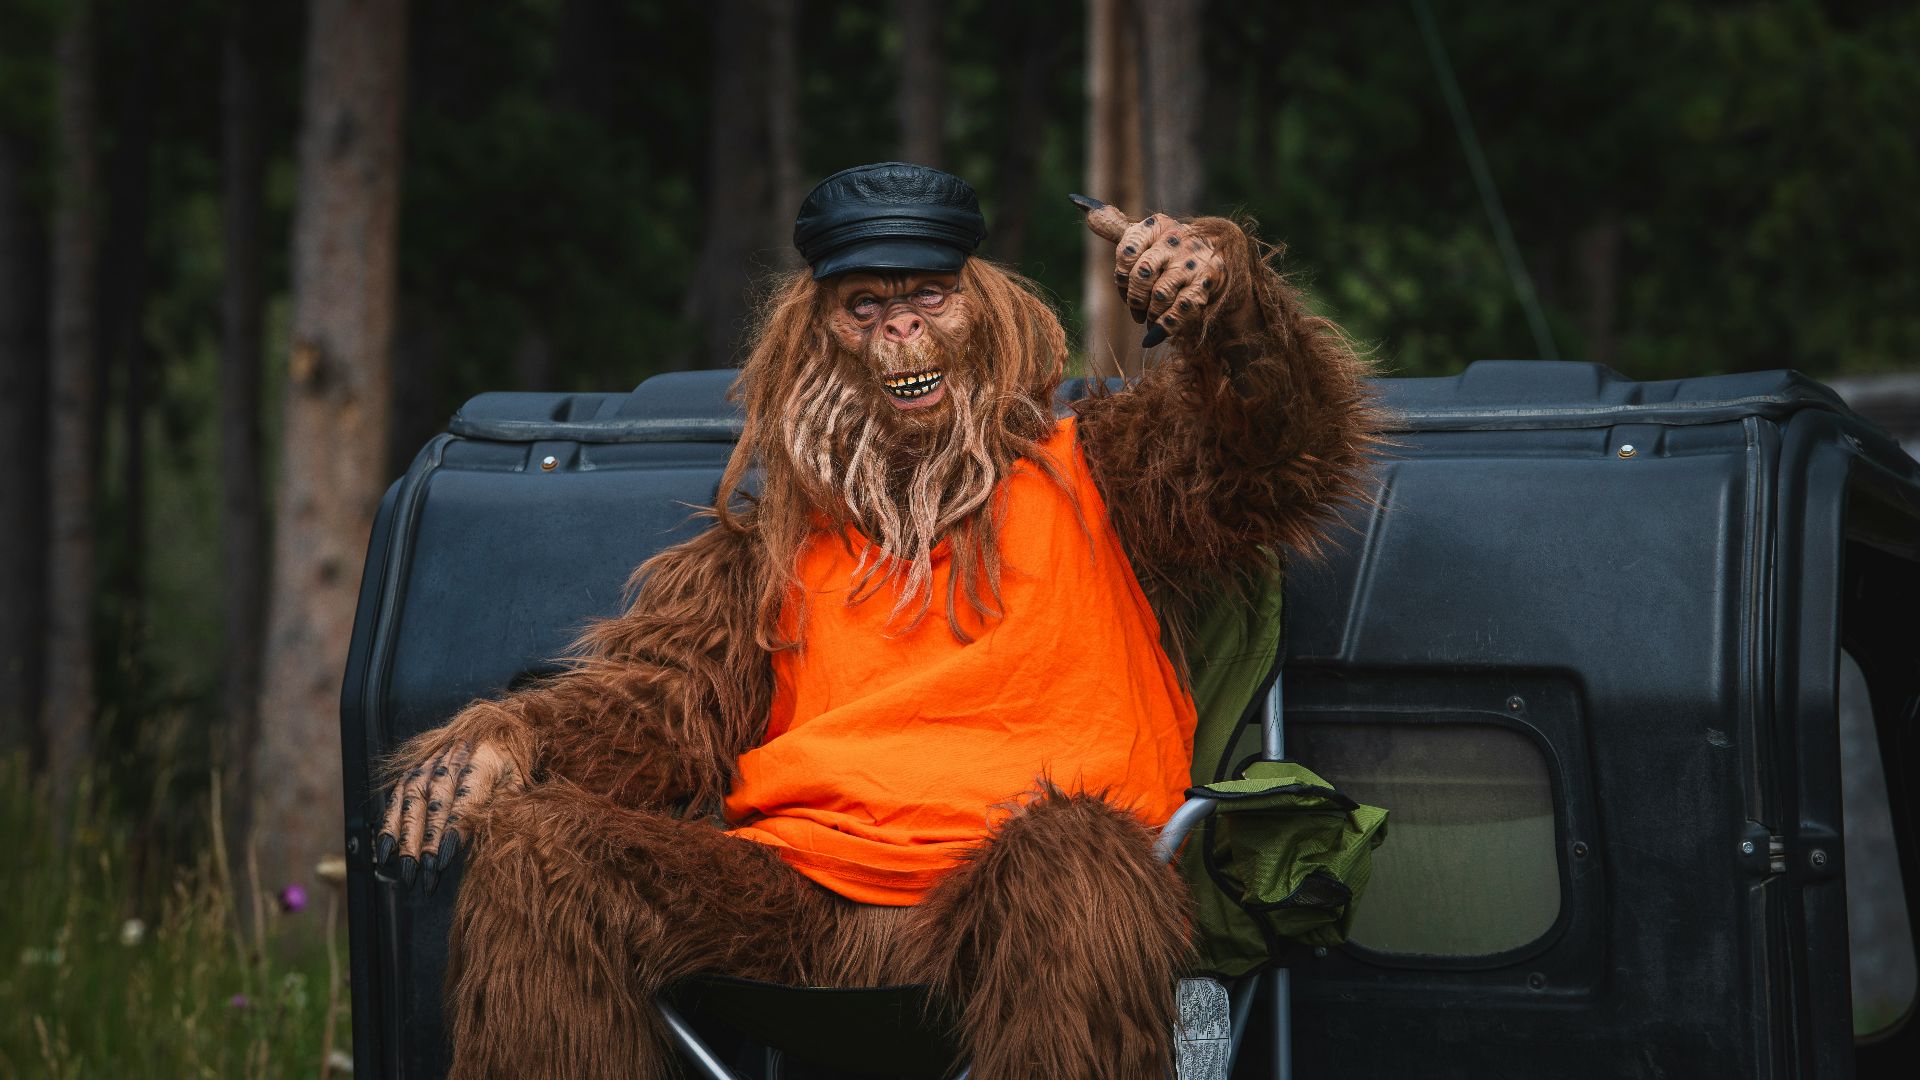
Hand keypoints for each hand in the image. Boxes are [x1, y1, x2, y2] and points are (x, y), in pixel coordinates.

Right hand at [374, 739, 520, 892]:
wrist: (496, 728)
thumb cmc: (509, 763)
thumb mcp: (518, 781)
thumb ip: (504, 805)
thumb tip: (487, 835)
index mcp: (483, 759)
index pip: (465, 798)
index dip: (452, 829)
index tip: (442, 858)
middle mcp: (451, 759)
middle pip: (435, 802)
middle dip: (427, 840)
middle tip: (425, 872)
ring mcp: (430, 763)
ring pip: (412, 800)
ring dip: (407, 837)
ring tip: (407, 868)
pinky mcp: (415, 769)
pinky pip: (397, 797)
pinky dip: (389, 824)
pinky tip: (386, 850)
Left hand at [1071, 194, 1237, 348]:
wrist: (1214, 257)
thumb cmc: (1168, 250)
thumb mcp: (1144, 236)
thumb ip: (1115, 227)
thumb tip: (1081, 206)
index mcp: (1156, 225)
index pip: (1126, 252)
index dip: (1121, 277)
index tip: (1126, 287)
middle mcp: (1176, 240)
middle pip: (1142, 275)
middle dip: (1135, 299)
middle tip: (1136, 312)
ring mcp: (1193, 261)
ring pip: (1161, 295)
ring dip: (1150, 314)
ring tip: (1149, 319)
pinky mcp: (1207, 282)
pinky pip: (1182, 309)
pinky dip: (1165, 327)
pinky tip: (1154, 336)